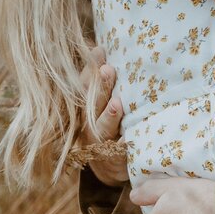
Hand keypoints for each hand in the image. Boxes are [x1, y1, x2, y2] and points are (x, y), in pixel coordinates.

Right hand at [75, 49, 127, 185]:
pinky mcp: (112, 160)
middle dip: (99, 87)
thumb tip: (101, 46)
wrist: (108, 168)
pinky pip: (117, 154)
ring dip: (109, 116)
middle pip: (92, 103)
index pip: (84, 85)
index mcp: (86, 106)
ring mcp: (99, 142)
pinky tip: (129, 139)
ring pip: (102, 128)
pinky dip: (123, 146)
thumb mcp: (101, 102)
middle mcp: (88, 123)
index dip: (90, 68)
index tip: (99, 50)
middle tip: (107, 70)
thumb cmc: (108, 126)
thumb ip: (100, 79)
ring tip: (117, 105)